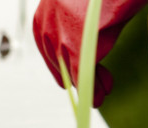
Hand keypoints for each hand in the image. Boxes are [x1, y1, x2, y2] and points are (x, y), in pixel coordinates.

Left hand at [33, 0, 147, 106]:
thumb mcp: (81, 10)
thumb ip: (73, 28)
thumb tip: (81, 50)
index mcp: (42, 20)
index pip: (50, 55)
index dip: (69, 68)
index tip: (84, 75)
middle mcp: (46, 32)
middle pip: (60, 67)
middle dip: (81, 77)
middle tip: (101, 83)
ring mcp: (59, 42)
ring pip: (72, 76)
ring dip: (90, 86)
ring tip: (104, 90)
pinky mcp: (76, 51)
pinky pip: (83, 79)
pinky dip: (92, 93)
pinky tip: (99, 98)